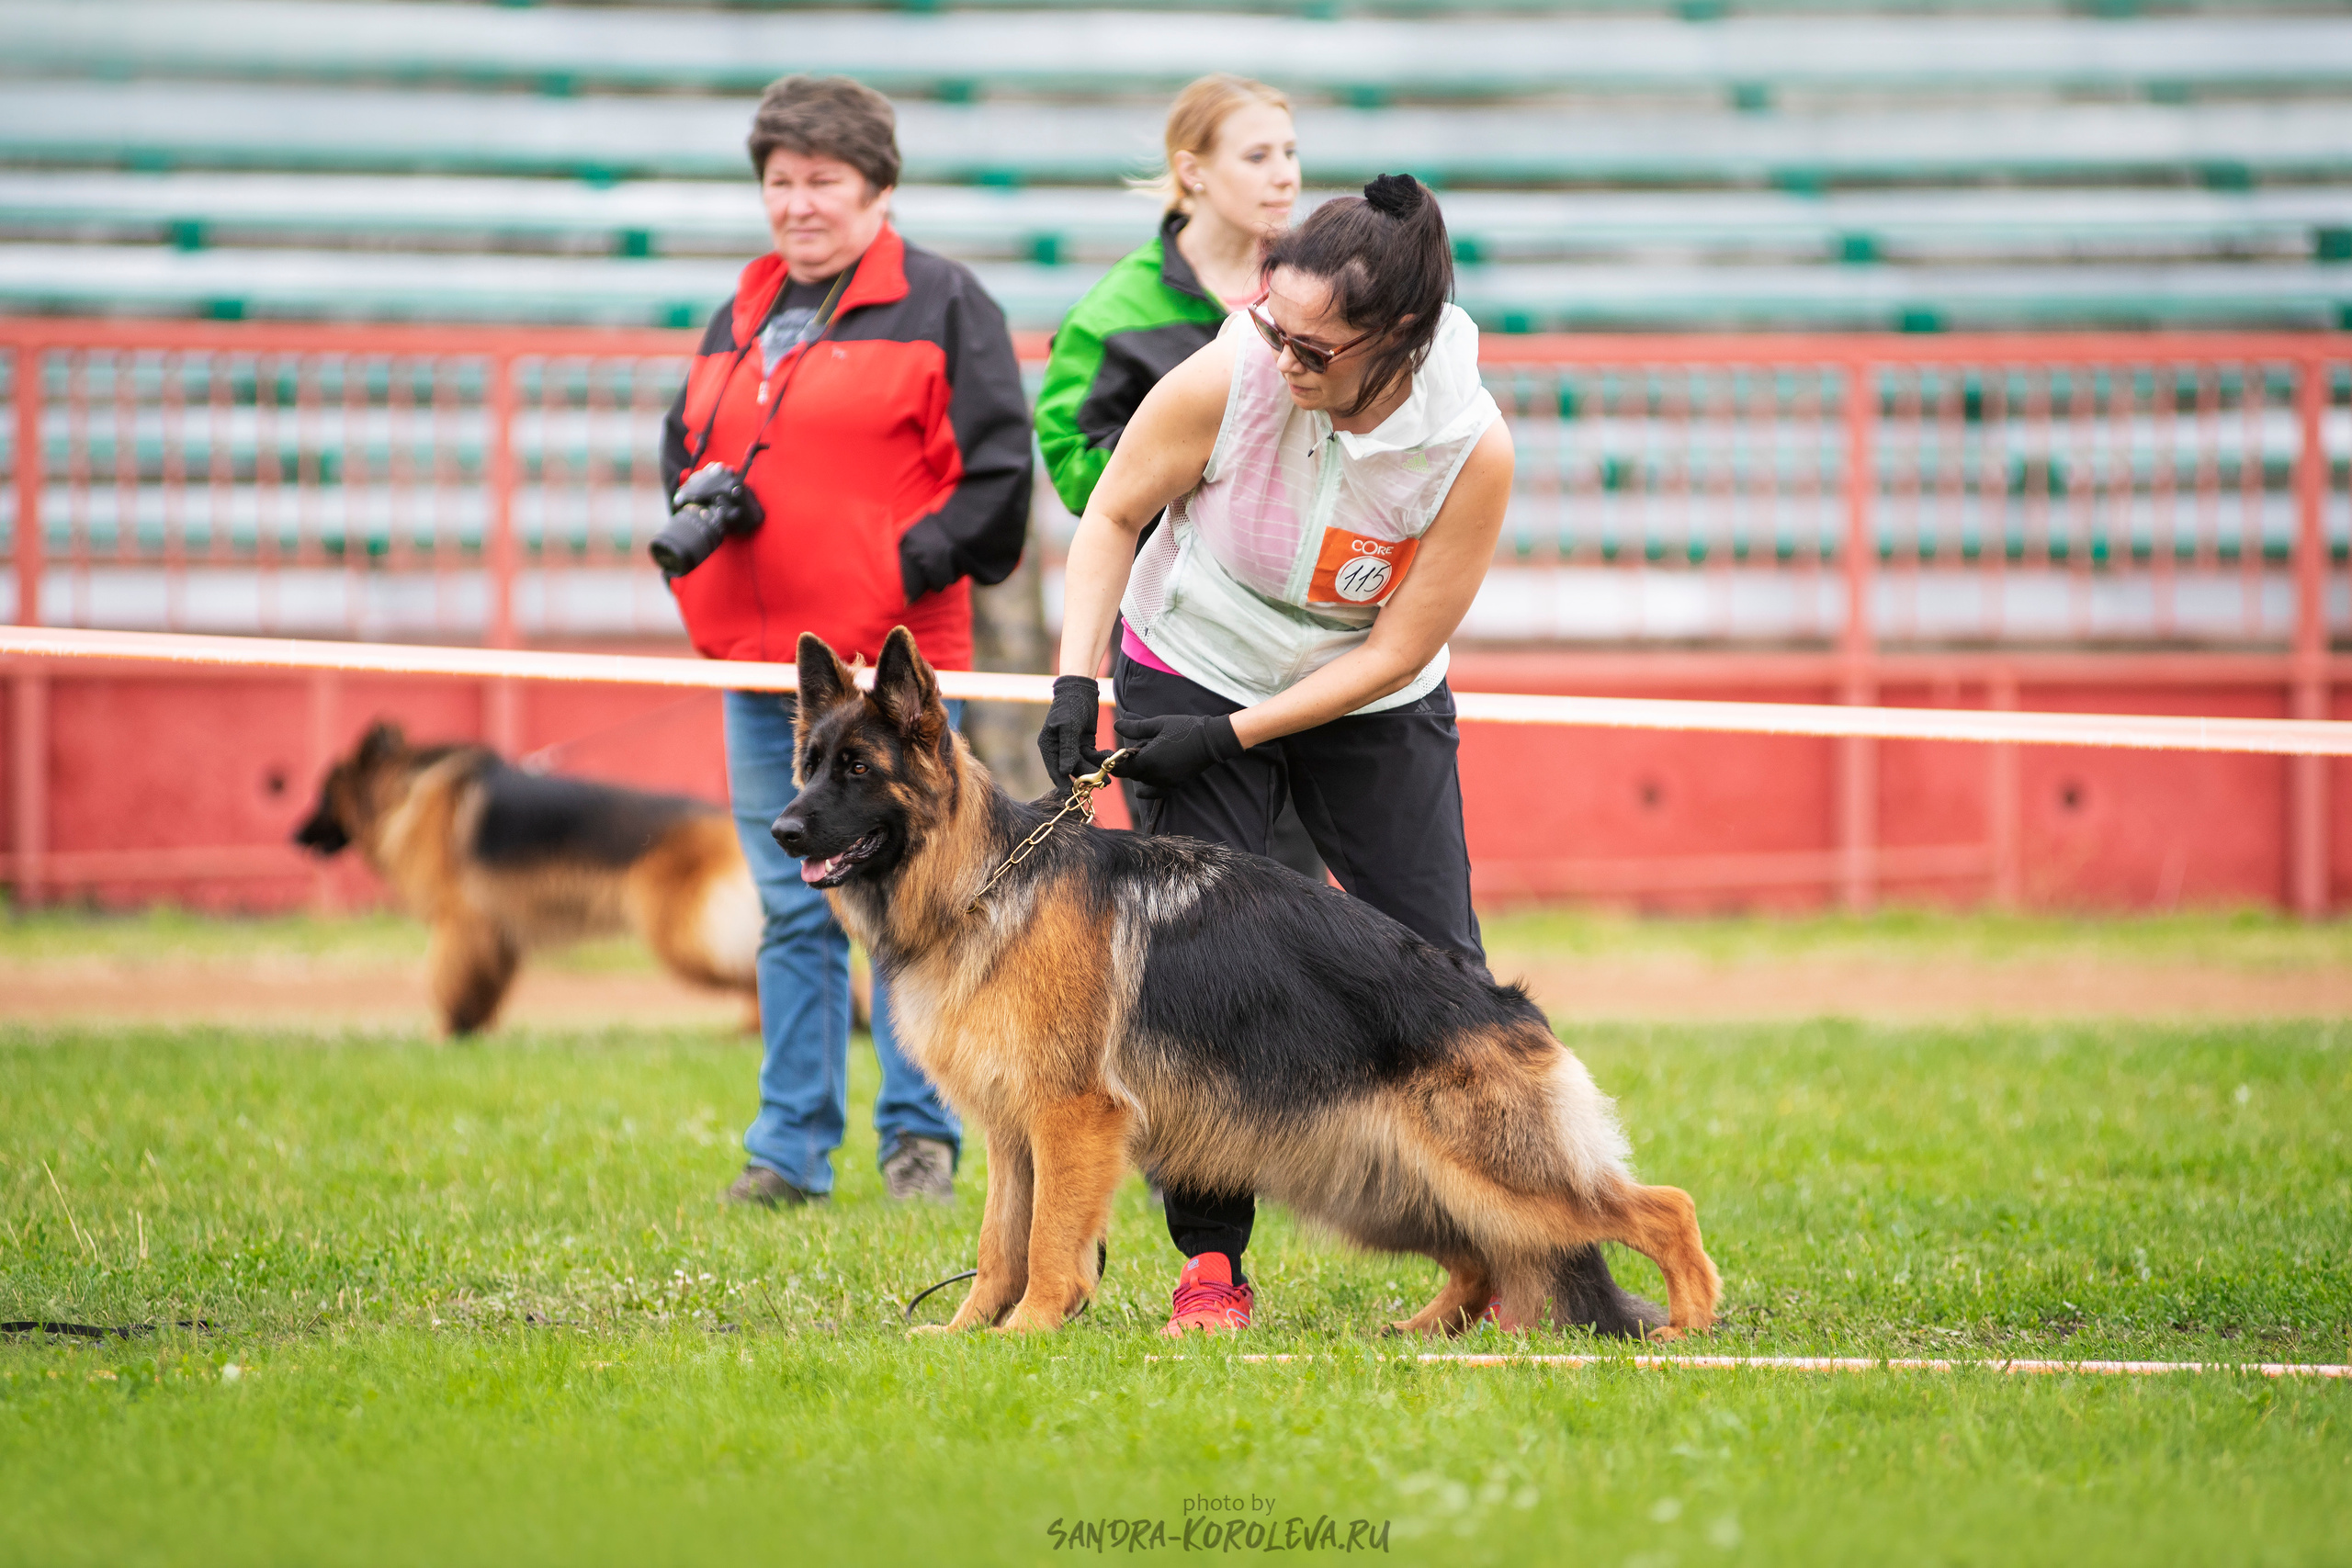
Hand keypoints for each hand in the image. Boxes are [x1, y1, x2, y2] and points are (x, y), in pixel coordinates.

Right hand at [1037, 676, 1109, 785]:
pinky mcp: (1084, 743)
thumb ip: (1067, 749)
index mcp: (1048, 746)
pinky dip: (1100, 759)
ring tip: (1108, 778)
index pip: (1055, 771)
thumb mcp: (1068, 726)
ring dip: (1095, 771)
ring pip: (1084, 765)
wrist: (1081, 689)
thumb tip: (1065, 771)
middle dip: (1086, 778)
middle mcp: (1059, 749)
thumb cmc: (1070, 705)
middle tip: (1100, 785)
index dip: (1064, 785)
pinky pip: (1092, 756)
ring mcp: (1072, 747)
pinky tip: (1109, 758)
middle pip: (1072, 770)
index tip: (1074, 797)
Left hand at [1109, 712, 1243, 799]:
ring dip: (1142, 770)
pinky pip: (1155, 792)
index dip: (1112, 764)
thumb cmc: (1184, 728)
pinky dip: (1148, 789)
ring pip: (1143, 781)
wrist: (1211, 740)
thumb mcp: (1158, 724)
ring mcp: (1165, 782)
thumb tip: (1115, 726)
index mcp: (1148, 760)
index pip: (1120, 770)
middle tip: (1141, 745)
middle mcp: (1155, 775)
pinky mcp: (1175, 785)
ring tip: (1153, 752)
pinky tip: (1143, 787)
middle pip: (1132, 774)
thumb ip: (1135, 728)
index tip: (1111, 756)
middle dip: (1130, 762)